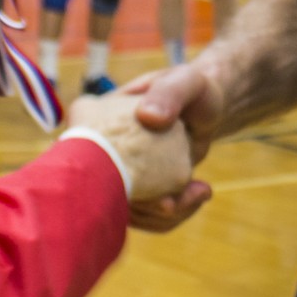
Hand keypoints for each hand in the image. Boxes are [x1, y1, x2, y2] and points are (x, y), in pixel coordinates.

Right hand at [66, 91, 194, 204]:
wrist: (207, 107)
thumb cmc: (193, 89)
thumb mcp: (186, 81)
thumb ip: (168, 93)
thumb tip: (148, 117)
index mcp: (104, 119)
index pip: (89, 157)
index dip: (110, 182)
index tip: (153, 193)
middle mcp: (107, 150)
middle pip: (108, 194)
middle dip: (145, 206)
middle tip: (172, 203)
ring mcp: (123, 173)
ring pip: (131, 210)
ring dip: (166, 212)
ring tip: (200, 192)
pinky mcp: (142, 189)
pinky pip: (149, 214)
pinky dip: (175, 212)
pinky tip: (200, 193)